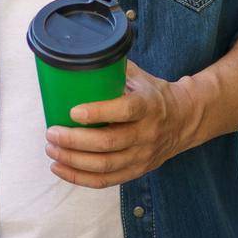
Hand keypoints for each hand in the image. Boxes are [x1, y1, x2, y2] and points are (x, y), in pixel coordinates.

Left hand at [44, 59, 198, 187]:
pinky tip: (60, 168)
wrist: (185, 120)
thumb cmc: (153, 95)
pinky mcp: (136, 171)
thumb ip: (112, 69)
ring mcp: (142, 155)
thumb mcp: (139, 77)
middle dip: (74, 140)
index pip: (125, 110)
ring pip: (104, 165)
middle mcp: (147, 133)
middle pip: (108, 143)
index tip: (73, 111)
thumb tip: (77, 57)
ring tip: (52, 149)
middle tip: (52, 132)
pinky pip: (105, 181)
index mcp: (148, 106)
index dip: (98, 112)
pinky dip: (80, 178)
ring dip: (73, 160)